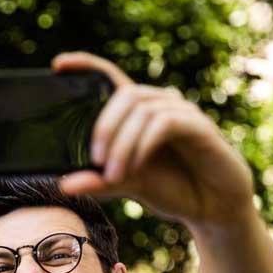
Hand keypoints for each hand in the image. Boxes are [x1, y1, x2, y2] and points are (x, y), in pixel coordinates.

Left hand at [53, 51, 253, 225]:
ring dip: (122, 143)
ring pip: (141, 110)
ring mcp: (180, 112)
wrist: (213, 207)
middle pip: (123, 94)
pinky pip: (163, 123)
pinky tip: (137, 165)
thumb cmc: (173, 189)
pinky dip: (143, 143)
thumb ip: (100, 182)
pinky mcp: (197, 126)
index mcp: (139, 113)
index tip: (58, 65)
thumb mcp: (129, 185)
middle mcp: (159, 105)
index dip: (87, 65)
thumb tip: (64, 185)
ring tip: (115, 173)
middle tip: (96, 159)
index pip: (111, 78)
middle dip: (103, 126)